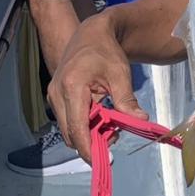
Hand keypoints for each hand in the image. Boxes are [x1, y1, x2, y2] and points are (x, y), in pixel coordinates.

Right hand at [47, 14, 148, 162]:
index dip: (89, 149)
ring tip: (111, 128)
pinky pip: (68, 120)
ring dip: (87, 135)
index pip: (77, 128)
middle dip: (91, 143)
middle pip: (70, 133)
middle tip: (115, 140)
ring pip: (68, 129)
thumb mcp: (120, 74)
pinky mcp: (56, 97)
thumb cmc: (106, 51)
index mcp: (72, 87)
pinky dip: (83, 125)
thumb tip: (141, 121)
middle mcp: (56, 93)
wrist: (90, 33)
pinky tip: (101, 119)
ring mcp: (53, 95)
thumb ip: (127, 100)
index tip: (105, 162)